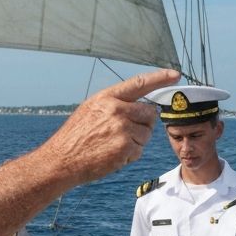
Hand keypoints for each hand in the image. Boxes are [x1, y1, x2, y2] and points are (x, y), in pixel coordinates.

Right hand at [40, 69, 178, 182]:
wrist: (61, 160)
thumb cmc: (74, 138)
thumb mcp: (89, 111)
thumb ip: (113, 105)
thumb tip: (140, 107)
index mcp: (107, 98)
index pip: (139, 83)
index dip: (159, 78)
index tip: (174, 75)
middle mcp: (116, 109)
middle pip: (149, 113)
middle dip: (144, 124)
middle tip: (126, 133)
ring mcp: (121, 128)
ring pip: (146, 134)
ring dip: (136, 142)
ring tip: (113, 146)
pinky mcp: (125, 146)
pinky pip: (140, 150)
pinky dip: (130, 156)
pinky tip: (113, 156)